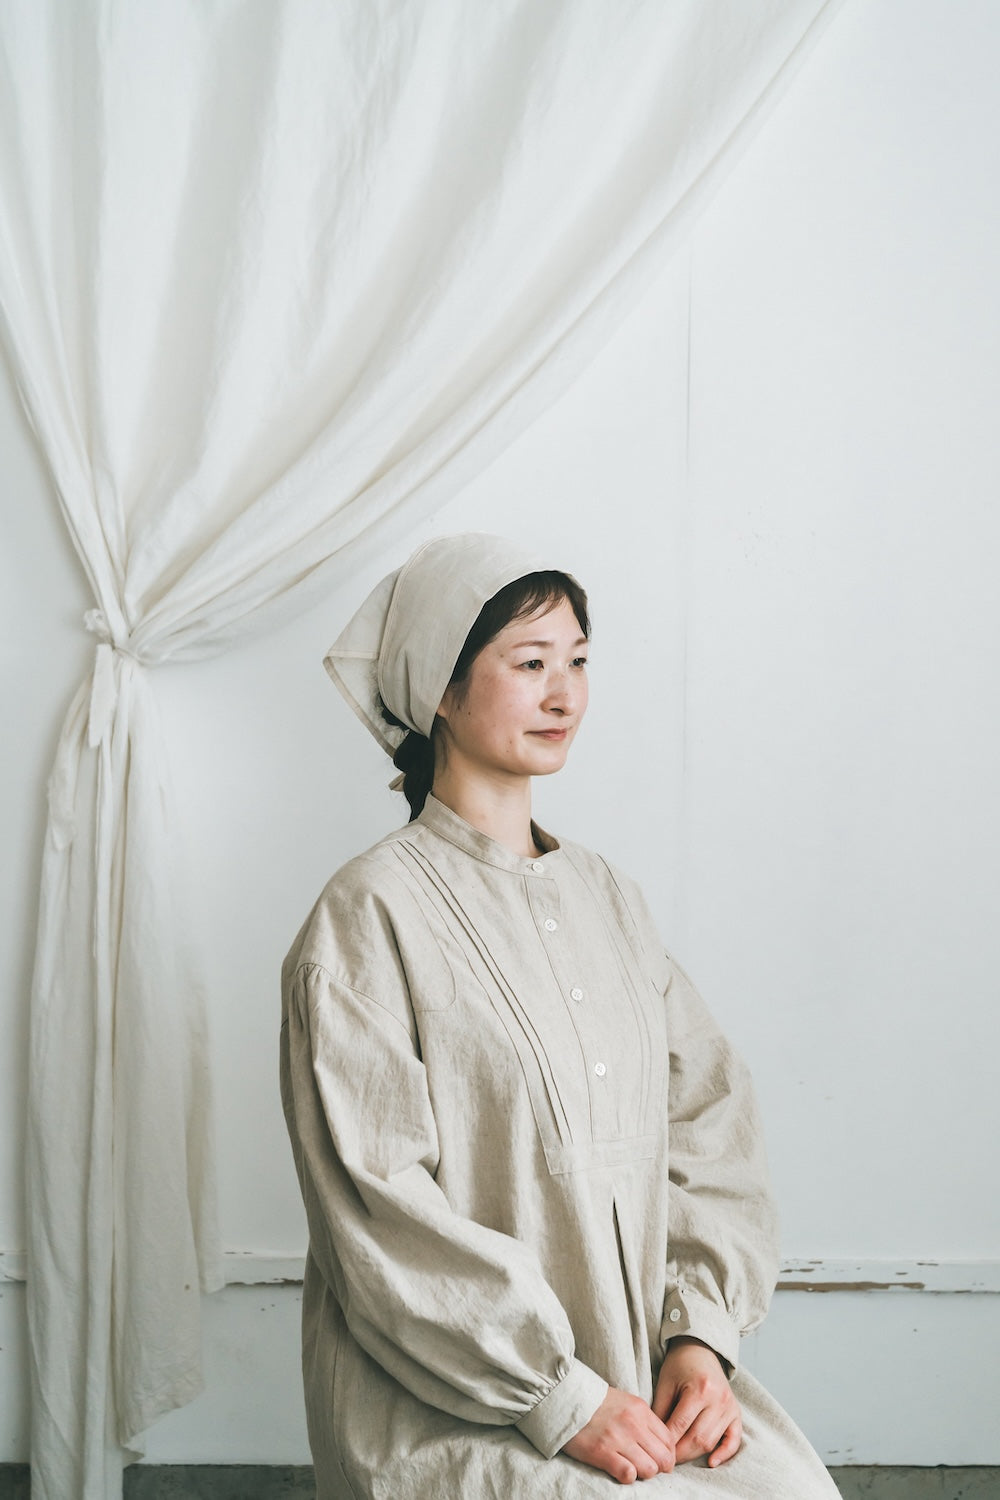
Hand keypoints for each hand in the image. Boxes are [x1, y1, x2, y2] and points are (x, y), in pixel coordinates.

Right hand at [563, 1386, 675, 1483]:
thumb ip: (644, 1421)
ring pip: (650, 1469)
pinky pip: (628, 1474)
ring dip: (643, 1473)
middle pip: (664, 1458)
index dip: (667, 1455)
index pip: (669, 1440)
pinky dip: (628, 1476)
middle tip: (647, 1466)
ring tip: (632, 1467)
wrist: (567, 1398)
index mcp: (641, 1410)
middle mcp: (633, 1424)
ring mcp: (618, 1438)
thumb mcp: (627, 1403)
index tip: (658, 1459)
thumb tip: (660, 1446)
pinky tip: (620, 1469)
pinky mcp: (602, 1452)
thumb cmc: (597, 1403)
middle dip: (659, 1468)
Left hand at [652, 1337, 741, 1468]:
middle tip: (666, 1460)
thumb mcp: (665, 1383)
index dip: (667, 1442)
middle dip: (680, 1453)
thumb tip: (654, 1439)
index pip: (680, 1425)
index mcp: (699, 1389)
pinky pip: (734, 1440)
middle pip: (698, 1438)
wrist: (700, 1350)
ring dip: (694, 1454)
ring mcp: (730, 1407)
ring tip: (679, 1458)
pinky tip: (712, 1462)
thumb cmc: (679, 1366)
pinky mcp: (736, 1413)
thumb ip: (660, 1410)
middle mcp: (718, 1399)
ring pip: (712, 1441)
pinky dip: (724, 1454)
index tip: (656, 1451)